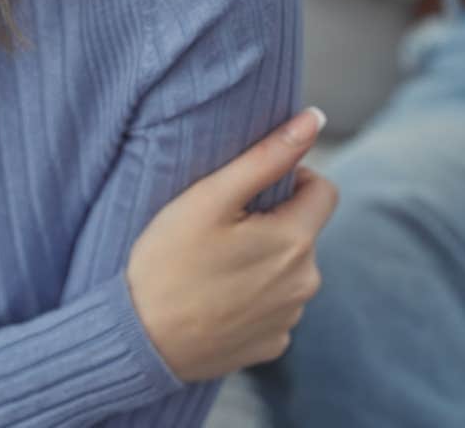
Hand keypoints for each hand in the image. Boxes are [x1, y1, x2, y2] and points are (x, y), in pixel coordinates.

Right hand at [126, 107, 338, 380]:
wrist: (140, 343)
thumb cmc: (167, 263)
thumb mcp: (210, 198)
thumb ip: (266, 156)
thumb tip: (315, 118)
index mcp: (295, 241)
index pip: (324, 191)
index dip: (291, 181)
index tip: (250, 191)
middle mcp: (305, 283)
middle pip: (302, 232)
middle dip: (272, 223)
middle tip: (220, 230)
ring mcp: (289, 319)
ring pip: (288, 270)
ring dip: (263, 261)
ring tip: (213, 266)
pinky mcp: (271, 346)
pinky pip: (274, 307)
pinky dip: (253, 299)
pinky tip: (216, 299)